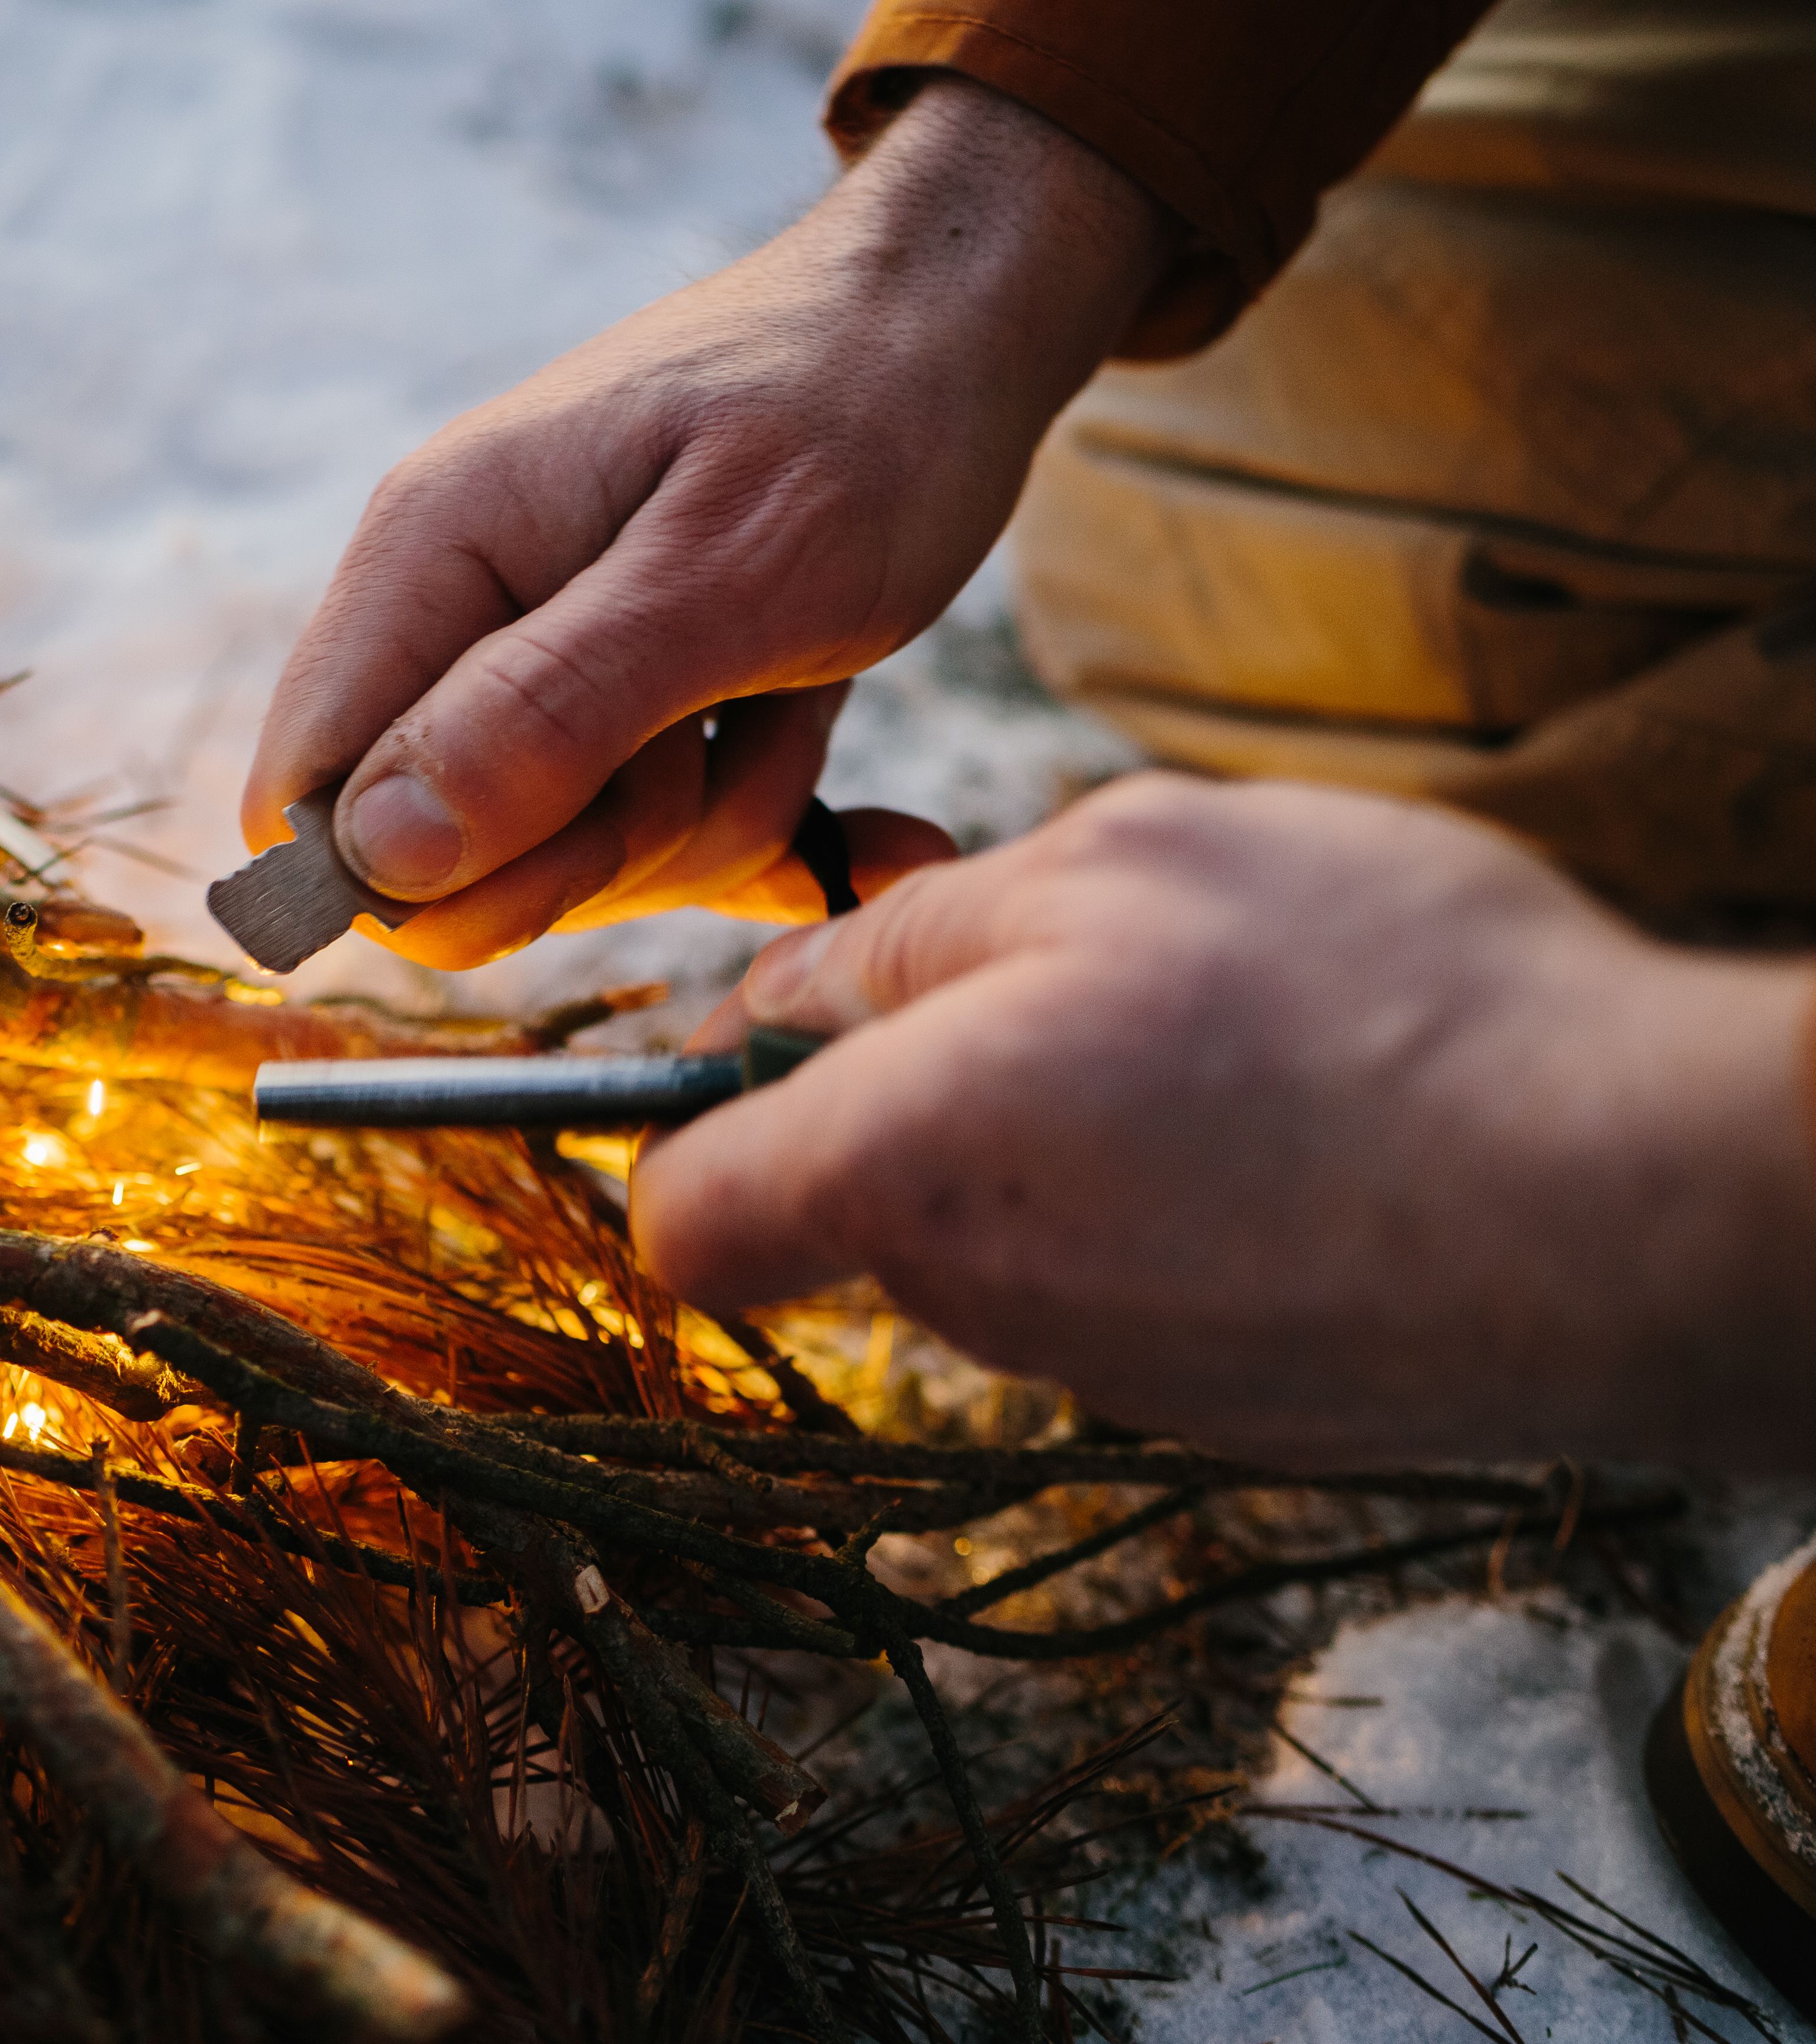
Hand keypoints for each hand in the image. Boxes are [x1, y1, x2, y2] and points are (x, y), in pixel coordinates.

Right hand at [240, 77, 1176, 966]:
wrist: (963, 317)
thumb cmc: (865, 408)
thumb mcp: (734, 571)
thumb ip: (551, 709)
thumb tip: (378, 855)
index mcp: (431, 555)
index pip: (304, 802)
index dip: (417, 881)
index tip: (577, 839)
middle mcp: (456, 613)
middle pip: (440, 860)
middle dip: (598, 852)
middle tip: (720, 731)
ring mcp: (539, 660)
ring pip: (562, 862)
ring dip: (707, 823)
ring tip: (794, 693)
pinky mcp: (624, 701)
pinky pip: (653, 840)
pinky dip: (760, 825)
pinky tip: (857, 792)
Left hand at [631, 776, 1815, 1470]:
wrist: (1651, 1209)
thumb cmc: (1383, 1003)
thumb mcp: (1120, 862)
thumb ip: (913, 932)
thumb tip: (791, 988)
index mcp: (905, 1168)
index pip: (683, 1216)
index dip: (689, 1117)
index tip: (768, 1032)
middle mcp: (980, 1304)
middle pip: (859, 1191)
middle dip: (922, 1076)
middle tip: (1088, 965)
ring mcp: (1106, 1374)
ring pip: (1005, 1223)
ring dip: (1063, 1122)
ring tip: (1234, 1039)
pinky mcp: (1225, 1409)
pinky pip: (1131, 1276)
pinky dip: (1174, 1197)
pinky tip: (1305, 1127)